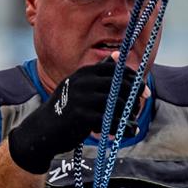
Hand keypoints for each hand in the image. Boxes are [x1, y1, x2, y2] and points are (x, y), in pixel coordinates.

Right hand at [8, 57, 144, 173]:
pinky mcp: (82, 116)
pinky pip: (111, 121)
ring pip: (118, 103)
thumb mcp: (79, 84)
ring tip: (131, 122)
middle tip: (137, 109)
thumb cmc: (65, 107)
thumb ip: (98, 72)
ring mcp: (82, 98)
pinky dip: (125, 128)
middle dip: (134, 98)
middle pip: (121, 86)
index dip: (135, 80)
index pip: (117, 70)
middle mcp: (83, 82)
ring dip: (129, 114)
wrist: (42, 129)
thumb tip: (117, 55)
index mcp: (85, 72)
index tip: (145, 91)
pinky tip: (131, 132)